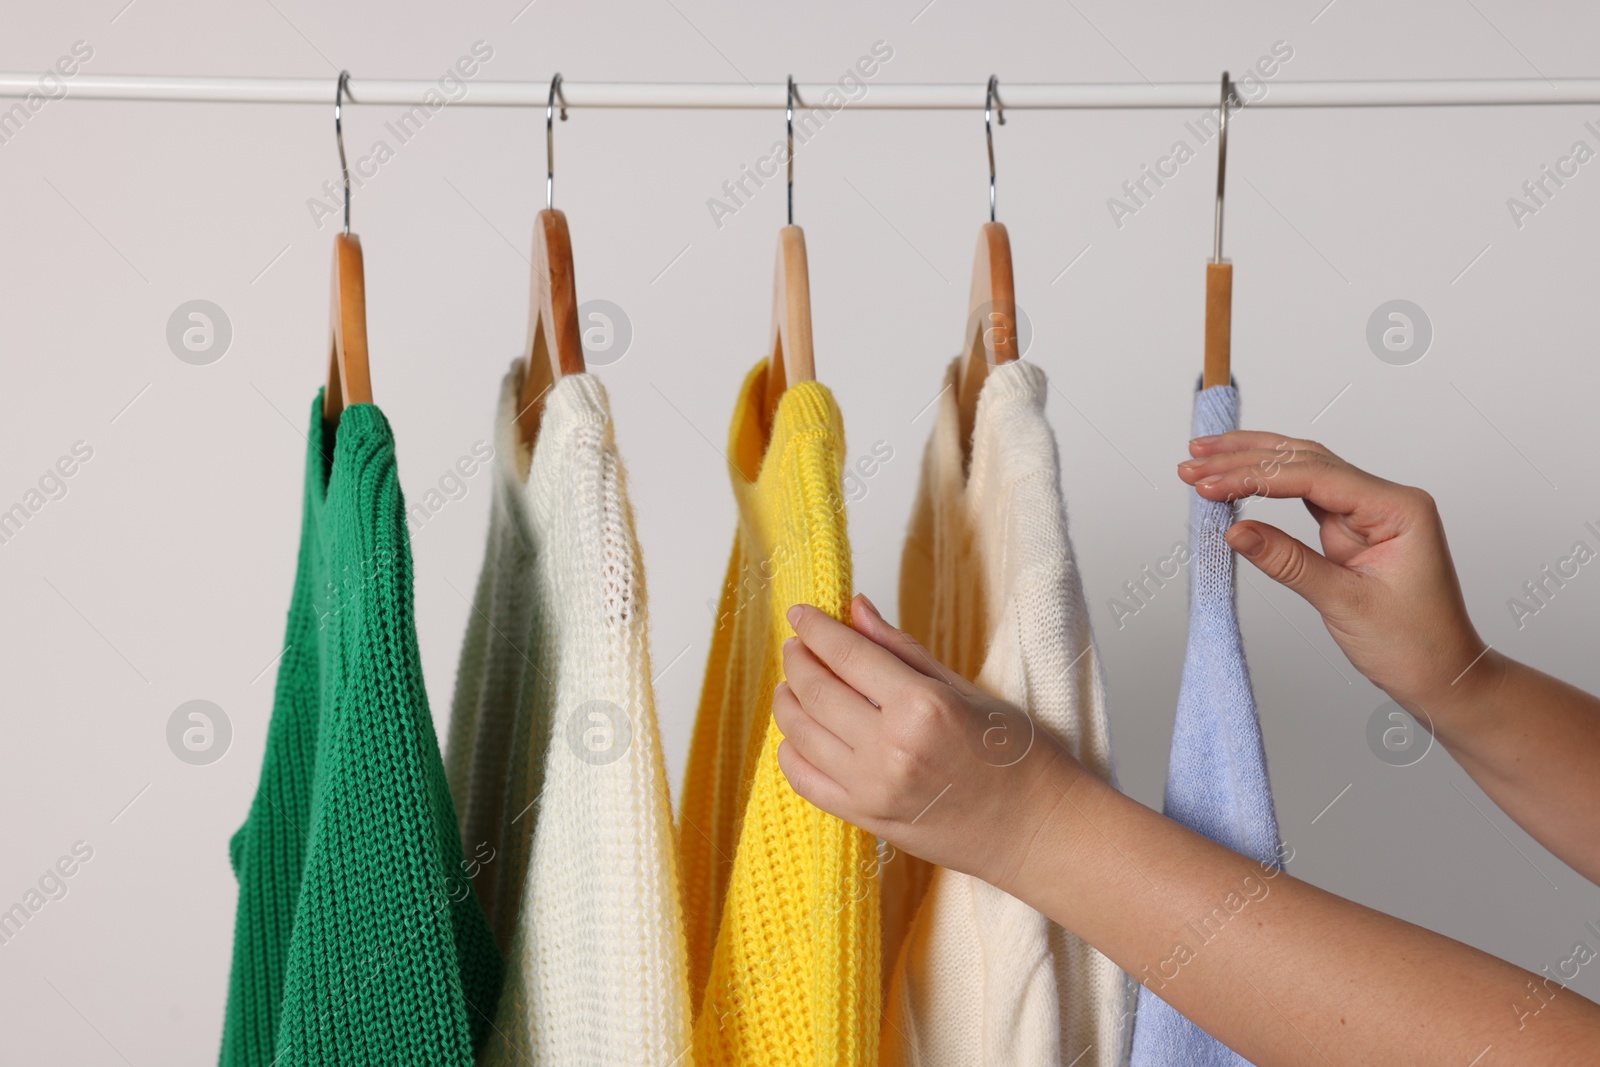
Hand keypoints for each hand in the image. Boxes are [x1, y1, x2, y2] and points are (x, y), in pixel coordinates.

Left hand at [773, 594, 1089, 893]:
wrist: (1038, 830)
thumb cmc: (1017, 757)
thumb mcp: (966, 689)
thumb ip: (901, 650)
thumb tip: (856, 610)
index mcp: (922, 706)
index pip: (847, 655)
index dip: (816, 629)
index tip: (801, 614)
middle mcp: (891, 748)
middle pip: (816, 691)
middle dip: (798, 660)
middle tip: (798, 645)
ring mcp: (873, 789)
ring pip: (801, 734)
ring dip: (788, 702)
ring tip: (794, 684)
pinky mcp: (866, 820)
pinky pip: (805, 780)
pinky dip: (791, 750)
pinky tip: (799, 733)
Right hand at [1176, 430, 1494, 716]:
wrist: (1444, 676)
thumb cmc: (1414, 645)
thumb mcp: (1346, 603)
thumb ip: (1289, 561)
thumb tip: (1237, 531)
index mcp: (1398, 508)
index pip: (1314, 476)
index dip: (1256, 476)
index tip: (1209, 482)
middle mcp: (1384, 500)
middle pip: (1305, 460)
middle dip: (1244, 458)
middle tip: (1193, 460)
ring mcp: (1367, 512)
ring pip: (1301, 471)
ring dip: (1251, 464)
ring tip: (1204, 458)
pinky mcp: (1351, 528)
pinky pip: (1303, 496)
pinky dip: (1266, 487)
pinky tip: (1236, 479)